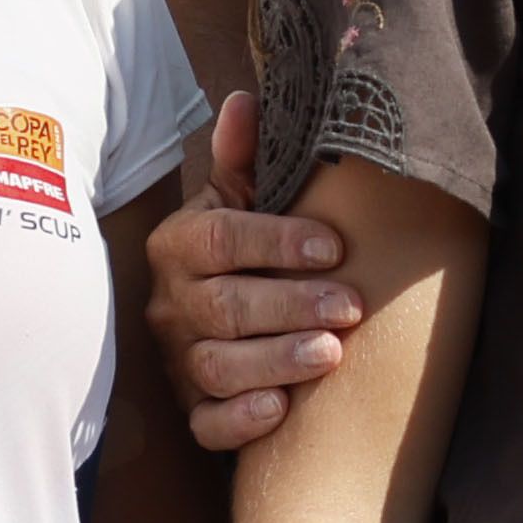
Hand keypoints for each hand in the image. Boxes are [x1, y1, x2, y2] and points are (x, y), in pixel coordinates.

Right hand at [145, 90, 362, 450]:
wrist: (223, 299)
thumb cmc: (245, 238)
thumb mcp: (242, 193)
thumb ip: (246, 152)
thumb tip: (245, 98)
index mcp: (181, 243)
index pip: (221, 239)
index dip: (276, 241)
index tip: (334, 246)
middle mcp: (172, 302)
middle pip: (225, 307)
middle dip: (291, 306)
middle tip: (351, 306)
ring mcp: (178, 358)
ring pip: (217, 366)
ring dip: (275, 361)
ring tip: (331, 354)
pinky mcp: (191, 406)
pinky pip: (205, 424)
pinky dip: (240, 420)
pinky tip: (280, 410)